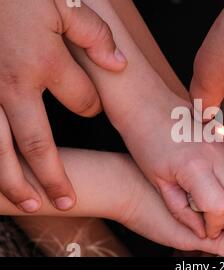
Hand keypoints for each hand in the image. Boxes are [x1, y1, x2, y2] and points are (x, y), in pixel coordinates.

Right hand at [0, 0, 126, 211]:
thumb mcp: (64, 5)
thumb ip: (95, 35)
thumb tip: (119, 65)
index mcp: (43, 64)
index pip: (83, 102)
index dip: (92, 108)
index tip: (93, 109)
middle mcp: (13, 87)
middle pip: (37, 145)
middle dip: (54, 177)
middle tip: (67, 201)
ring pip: (0, 151)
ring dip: (15, 182)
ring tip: (31, 204)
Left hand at [118, 90, 223, 244]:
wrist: (147, 106)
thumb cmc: (146, 145)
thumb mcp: (158, 182)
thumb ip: (181, 209)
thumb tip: (202, 232)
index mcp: (194, 169)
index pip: (218, 206)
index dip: (217, 223)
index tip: (212, 231)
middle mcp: (214, 156)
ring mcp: (222, 144)